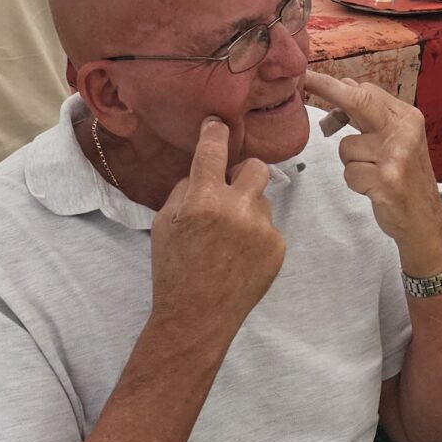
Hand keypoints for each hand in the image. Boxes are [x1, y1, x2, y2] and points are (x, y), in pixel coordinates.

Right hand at [148, 116, 284, 339]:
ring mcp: (262, 229)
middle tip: (229, 190)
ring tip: (227, 240)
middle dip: (244, 173)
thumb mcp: (164, 223)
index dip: (215, 131)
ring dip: (247, 210)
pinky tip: (239, 257)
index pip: (214, 149)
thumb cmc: (173, 269)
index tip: (217, 123)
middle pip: (256, 167)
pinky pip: (269, 227)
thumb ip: (186, 189)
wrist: (196, 317)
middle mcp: (237, 209)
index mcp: (203, 200)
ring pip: (261, 200)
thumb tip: (206, 170)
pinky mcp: (278, 248)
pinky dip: (255, 236)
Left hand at [303, 68, 441, 270]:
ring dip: (351, 163)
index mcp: (408, 118)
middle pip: (359, 101)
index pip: (367, 93)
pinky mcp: (386, 180)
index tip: (310, 76)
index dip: (335, 85)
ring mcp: (396, 155)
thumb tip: (347, 85)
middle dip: (328, 88)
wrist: (424, 220)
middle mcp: (404, 132)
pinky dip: (355, 182)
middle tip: (306, 79)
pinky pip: (349, 173)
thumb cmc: (406, 178)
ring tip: (372, 174)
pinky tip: (373, 188)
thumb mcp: (396, 140)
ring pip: (346, 147)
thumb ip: (373, 115)